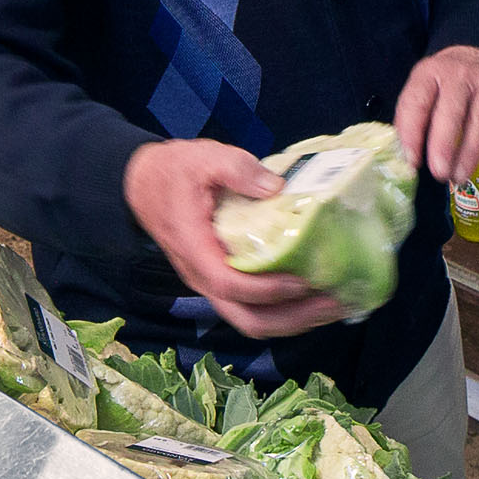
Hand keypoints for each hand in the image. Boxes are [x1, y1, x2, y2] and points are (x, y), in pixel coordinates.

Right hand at [125, 137, 348, 342]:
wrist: (145, 184)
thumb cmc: (174, 172)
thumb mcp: (204, 158)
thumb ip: (236, 168)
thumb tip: (275, 187)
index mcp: (194, 249)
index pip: (229, 284)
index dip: (267, 289)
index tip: (304, 280)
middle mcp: (202, 277)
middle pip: (246, 319)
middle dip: (293, 318)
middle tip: (334, 302)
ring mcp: (213, 283)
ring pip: (252, 321)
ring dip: (294, 320)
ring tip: (334, 305)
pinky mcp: (224, 282)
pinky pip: (254, 309)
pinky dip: (286, 311)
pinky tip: (314, 298)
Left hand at [391, 45, 478, 189]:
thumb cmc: (444, 83)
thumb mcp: (423, 87)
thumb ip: (412, 116)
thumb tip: (406, 157)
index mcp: (431, 73)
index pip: (418, 102)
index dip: (412, 132)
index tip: (410, 161)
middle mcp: (461, 77)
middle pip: (452, 111)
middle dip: (444, 144)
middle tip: (438, 172)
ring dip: (470, 154)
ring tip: (457, 178)